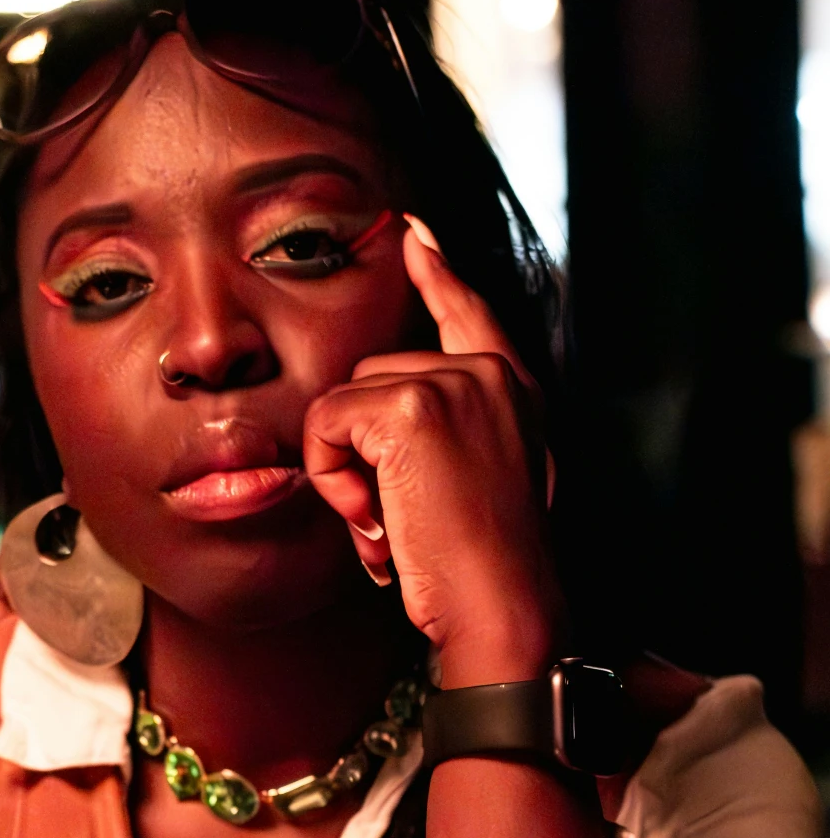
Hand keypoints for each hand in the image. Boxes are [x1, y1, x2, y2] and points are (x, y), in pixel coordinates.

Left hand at [301, 217, 564, 685]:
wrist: (503, 606)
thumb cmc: (482, 569)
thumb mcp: (471, 485)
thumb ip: (436, 439)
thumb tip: (367, 421)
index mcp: (509, 388)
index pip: (468, 310)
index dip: (439, 272)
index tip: (416, 231)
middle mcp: (487, 372)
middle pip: (370, 375)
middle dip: (358, 453)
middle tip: (390, 520)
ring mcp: (451, 384)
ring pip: (342, 403)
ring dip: (343, 473)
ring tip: (387, 526)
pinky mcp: (412, 409)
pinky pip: (327, 425)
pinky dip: (332, 479)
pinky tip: (375, 521)